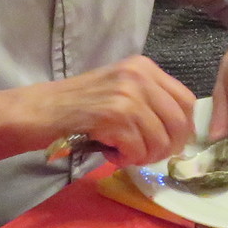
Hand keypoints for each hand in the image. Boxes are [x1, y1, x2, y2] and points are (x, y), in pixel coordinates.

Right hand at [40, 56, 196, 166]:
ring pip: (159, 141)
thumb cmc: (79, 105)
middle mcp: (139, 76)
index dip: (182, 128)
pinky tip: (110, 153)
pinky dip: (126, 160)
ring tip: (122, 152)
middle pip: (178, 123)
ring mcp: (127, 96)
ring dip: (143, 156)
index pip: (186, 101)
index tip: (168, 142)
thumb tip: (181, 133)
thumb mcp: (121, 89)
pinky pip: (138, 151)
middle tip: (145, 155)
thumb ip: (150, 102)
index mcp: (144, 67)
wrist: (41, 110)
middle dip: (166, 147)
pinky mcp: (114, 117)